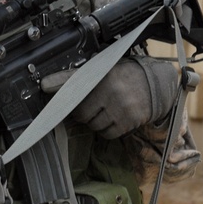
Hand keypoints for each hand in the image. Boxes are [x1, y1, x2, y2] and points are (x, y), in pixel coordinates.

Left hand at [43, 58, 178, 138]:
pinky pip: (107, 133)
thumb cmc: (124, 77)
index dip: (58, 82)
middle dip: (83, 112)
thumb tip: (47, 85)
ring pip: (93, 125)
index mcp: (102, 73)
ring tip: (105, 110)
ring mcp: (121, 106)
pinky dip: (106, 130)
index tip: (44, 85)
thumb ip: (77, 77)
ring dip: (95, 122)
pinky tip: (113, 118)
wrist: (157, 83)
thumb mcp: (103, 70)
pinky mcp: (129, 120)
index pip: (75, 78)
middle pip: (81, 112)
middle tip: (92, 105)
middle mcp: (110, 89)